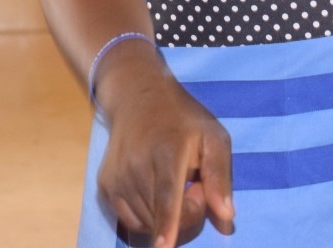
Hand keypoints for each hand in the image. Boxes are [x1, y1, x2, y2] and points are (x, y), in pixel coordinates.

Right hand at [96, 42, 234, 246]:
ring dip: (166, 217)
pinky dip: (147, 219)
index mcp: (167, 151)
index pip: (166, 195)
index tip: (164, 247)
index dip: (166, 224)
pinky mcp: (105, 187)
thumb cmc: (184, 121)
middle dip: (186, 214)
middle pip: (161, 216)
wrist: (138, 99)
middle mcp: (136, 166)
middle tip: (193, 185)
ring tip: (174, 185)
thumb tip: (227, 217)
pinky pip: (130, 221)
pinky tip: (156, 193)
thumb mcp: (214, 137)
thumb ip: (220, 176)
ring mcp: (116, 177)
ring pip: (145, 223)